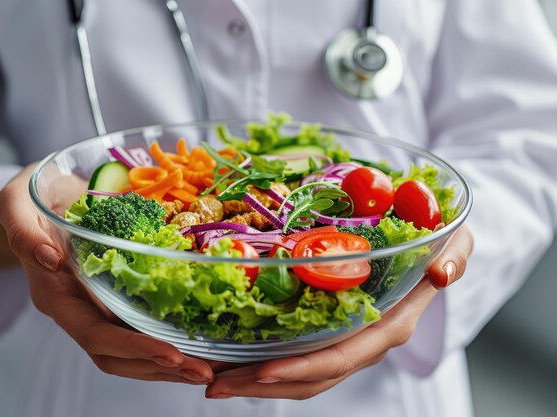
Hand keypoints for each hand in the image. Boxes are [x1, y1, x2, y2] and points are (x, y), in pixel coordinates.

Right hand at [0, 165, 213, 384]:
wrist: (44, 195)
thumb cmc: (31, 197)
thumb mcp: (16, 203)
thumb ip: (24, 232)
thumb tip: (49, 259)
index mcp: (55, 294)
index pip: (94, 335)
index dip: (133, 348)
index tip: (172, 354)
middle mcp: (77, 308)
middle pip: (117, 355)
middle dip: (159, 368)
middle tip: (203, 373)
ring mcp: (97, 304)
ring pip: (130, 350)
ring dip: (168, 364)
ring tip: (207, 369)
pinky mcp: (115, 294)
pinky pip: (141, 324)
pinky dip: (169, 338)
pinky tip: (198, 342)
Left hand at [205, 226, 472, 399]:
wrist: (432, 250)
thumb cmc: (438, 243)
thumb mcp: (453, 241)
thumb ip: (453, 255)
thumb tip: (441, 274)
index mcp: (389, 326)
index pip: (343, 355)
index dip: (304, 367)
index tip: (263, 370)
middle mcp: (365, 342)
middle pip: (311, 376)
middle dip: (262, 385)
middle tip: (214, 384)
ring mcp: (346, 342)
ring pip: (300, 375)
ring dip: (255, 381)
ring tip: (212, 379)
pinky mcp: (332, 333)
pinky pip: (297, 356)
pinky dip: (263, 363)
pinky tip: (232, 357)